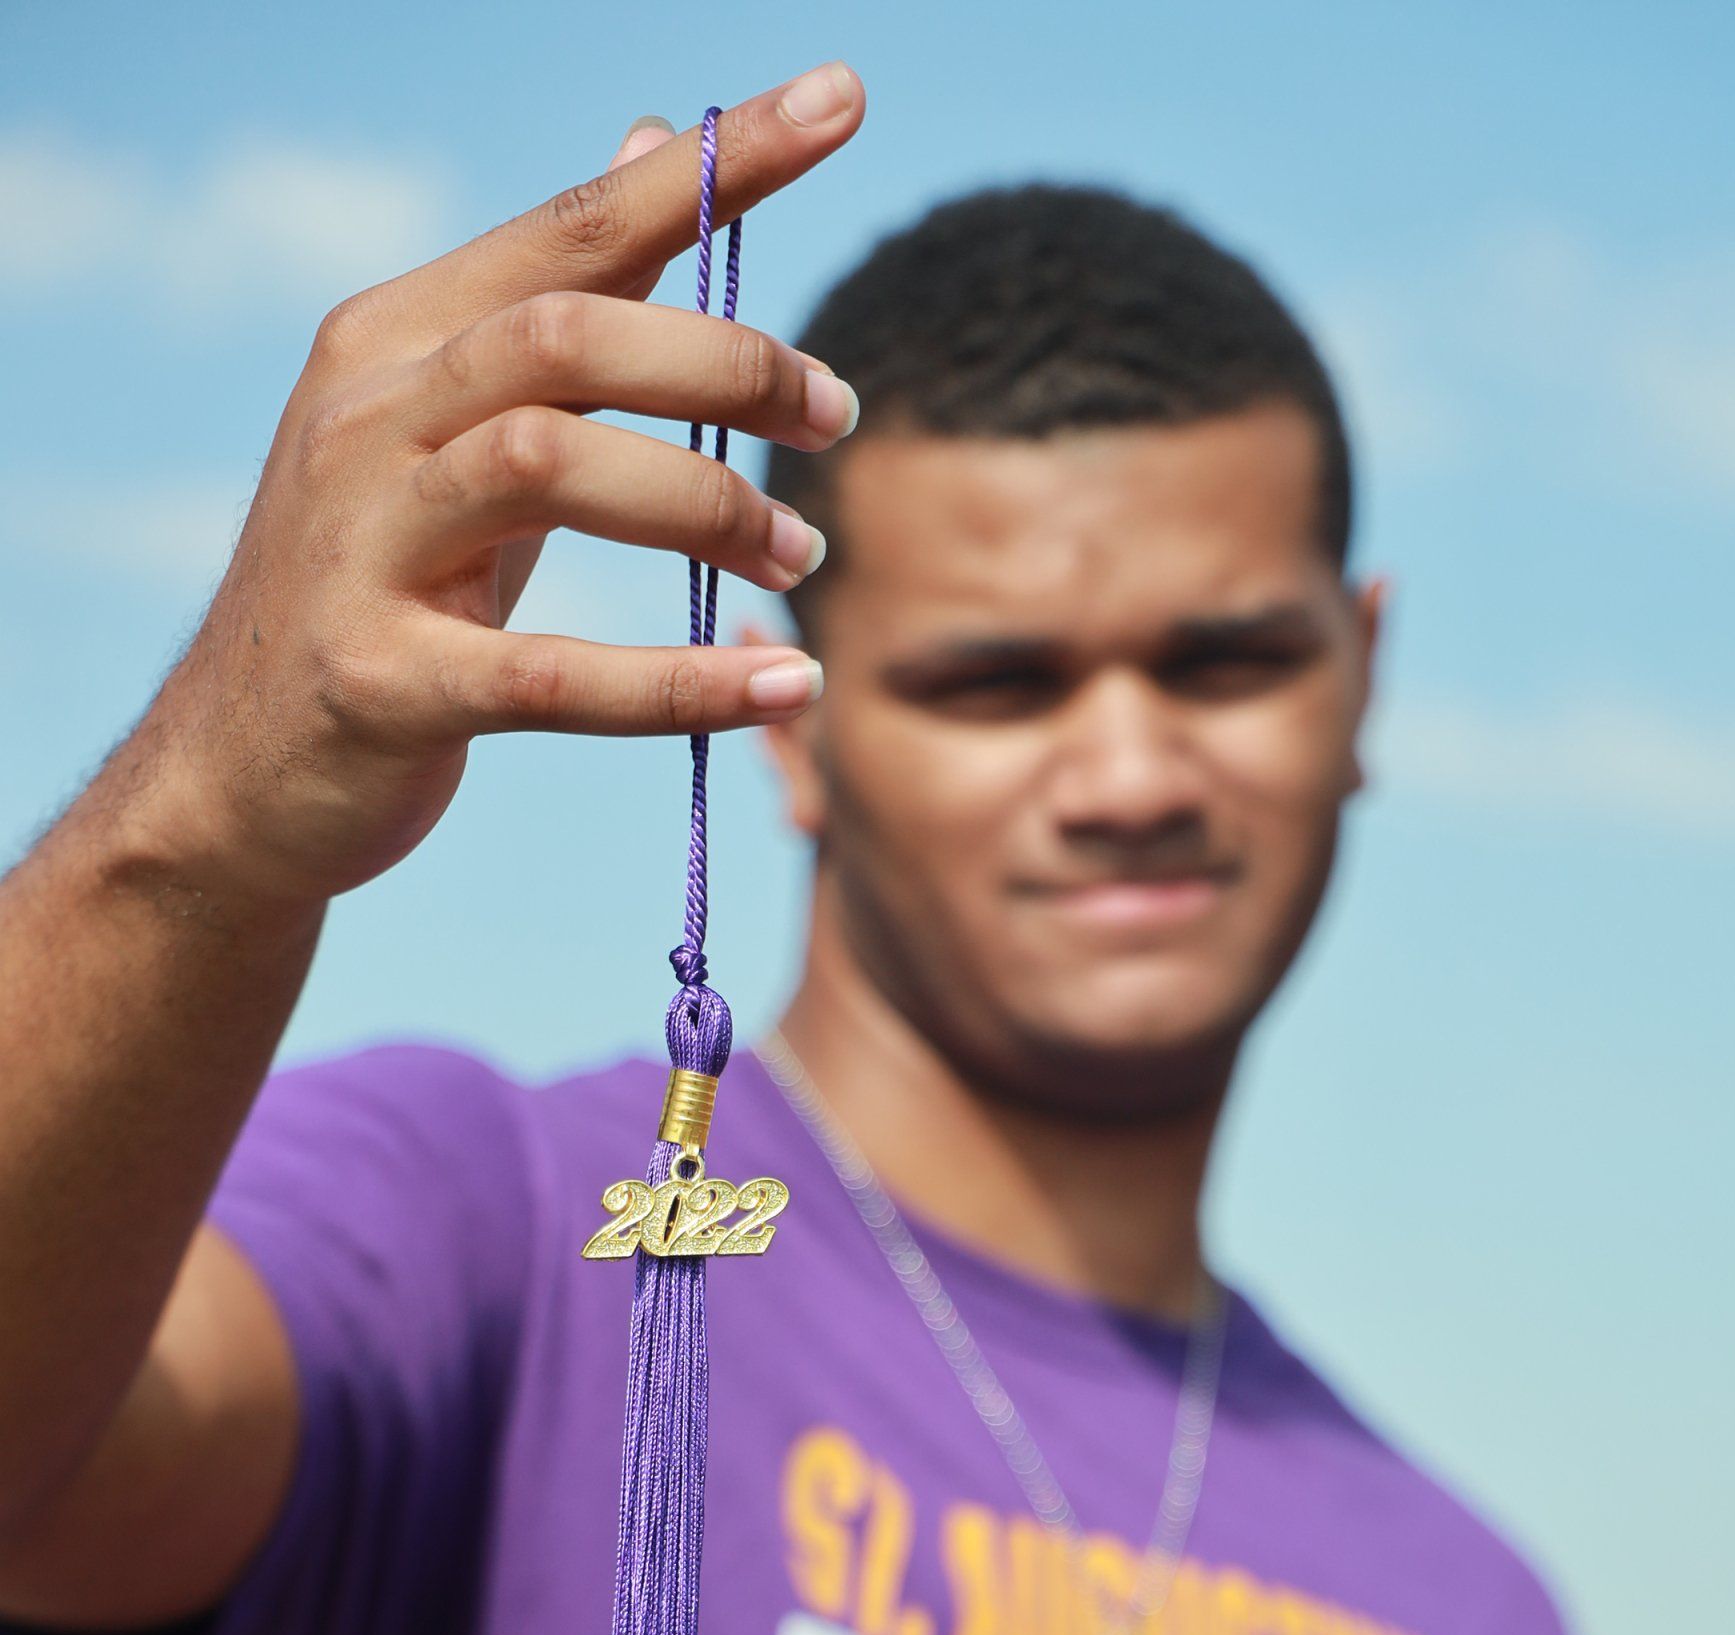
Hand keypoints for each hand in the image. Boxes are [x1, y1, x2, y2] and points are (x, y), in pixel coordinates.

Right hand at [149, 61, 864, 906]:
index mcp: (397, 342)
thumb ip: (560, 305)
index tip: (843, 99)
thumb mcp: (456, 438)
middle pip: (569, 335)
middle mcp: (367, 421)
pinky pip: (552, 674)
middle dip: (727, 363)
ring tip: (800, 558)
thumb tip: (652, 142)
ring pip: (551, 466)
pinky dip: (680, 682)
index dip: (713, 165)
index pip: (574, 228)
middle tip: (833, 415)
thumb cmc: (380, 596)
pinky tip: (783, 685)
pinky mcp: (379, 682)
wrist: (232, 777)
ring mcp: (360, 548)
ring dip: (708, 505)